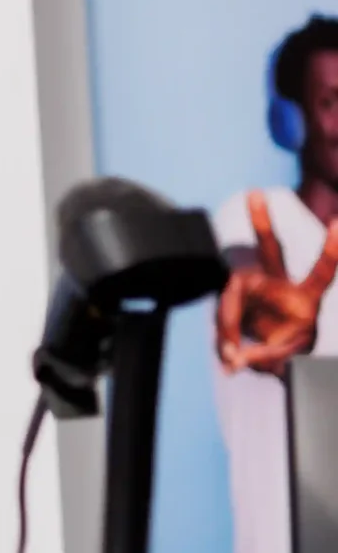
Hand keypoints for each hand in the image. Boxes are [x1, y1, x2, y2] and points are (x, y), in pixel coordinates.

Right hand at [217, 191, 337, 375]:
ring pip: (233, 291)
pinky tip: (229, 352)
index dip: (331, 249)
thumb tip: (233, 358)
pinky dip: (224, 336)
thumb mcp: (286, 359)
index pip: (322, 271)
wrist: (276, 358)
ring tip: (231, 353)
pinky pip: (224, 314)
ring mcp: (256, 291)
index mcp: (306, 298)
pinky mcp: (237, 301)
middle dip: (262, 222)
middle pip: (271, 250)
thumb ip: (262, 357)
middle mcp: (281, 286)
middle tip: (254, 194)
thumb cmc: (290, 352)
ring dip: (228, 323)